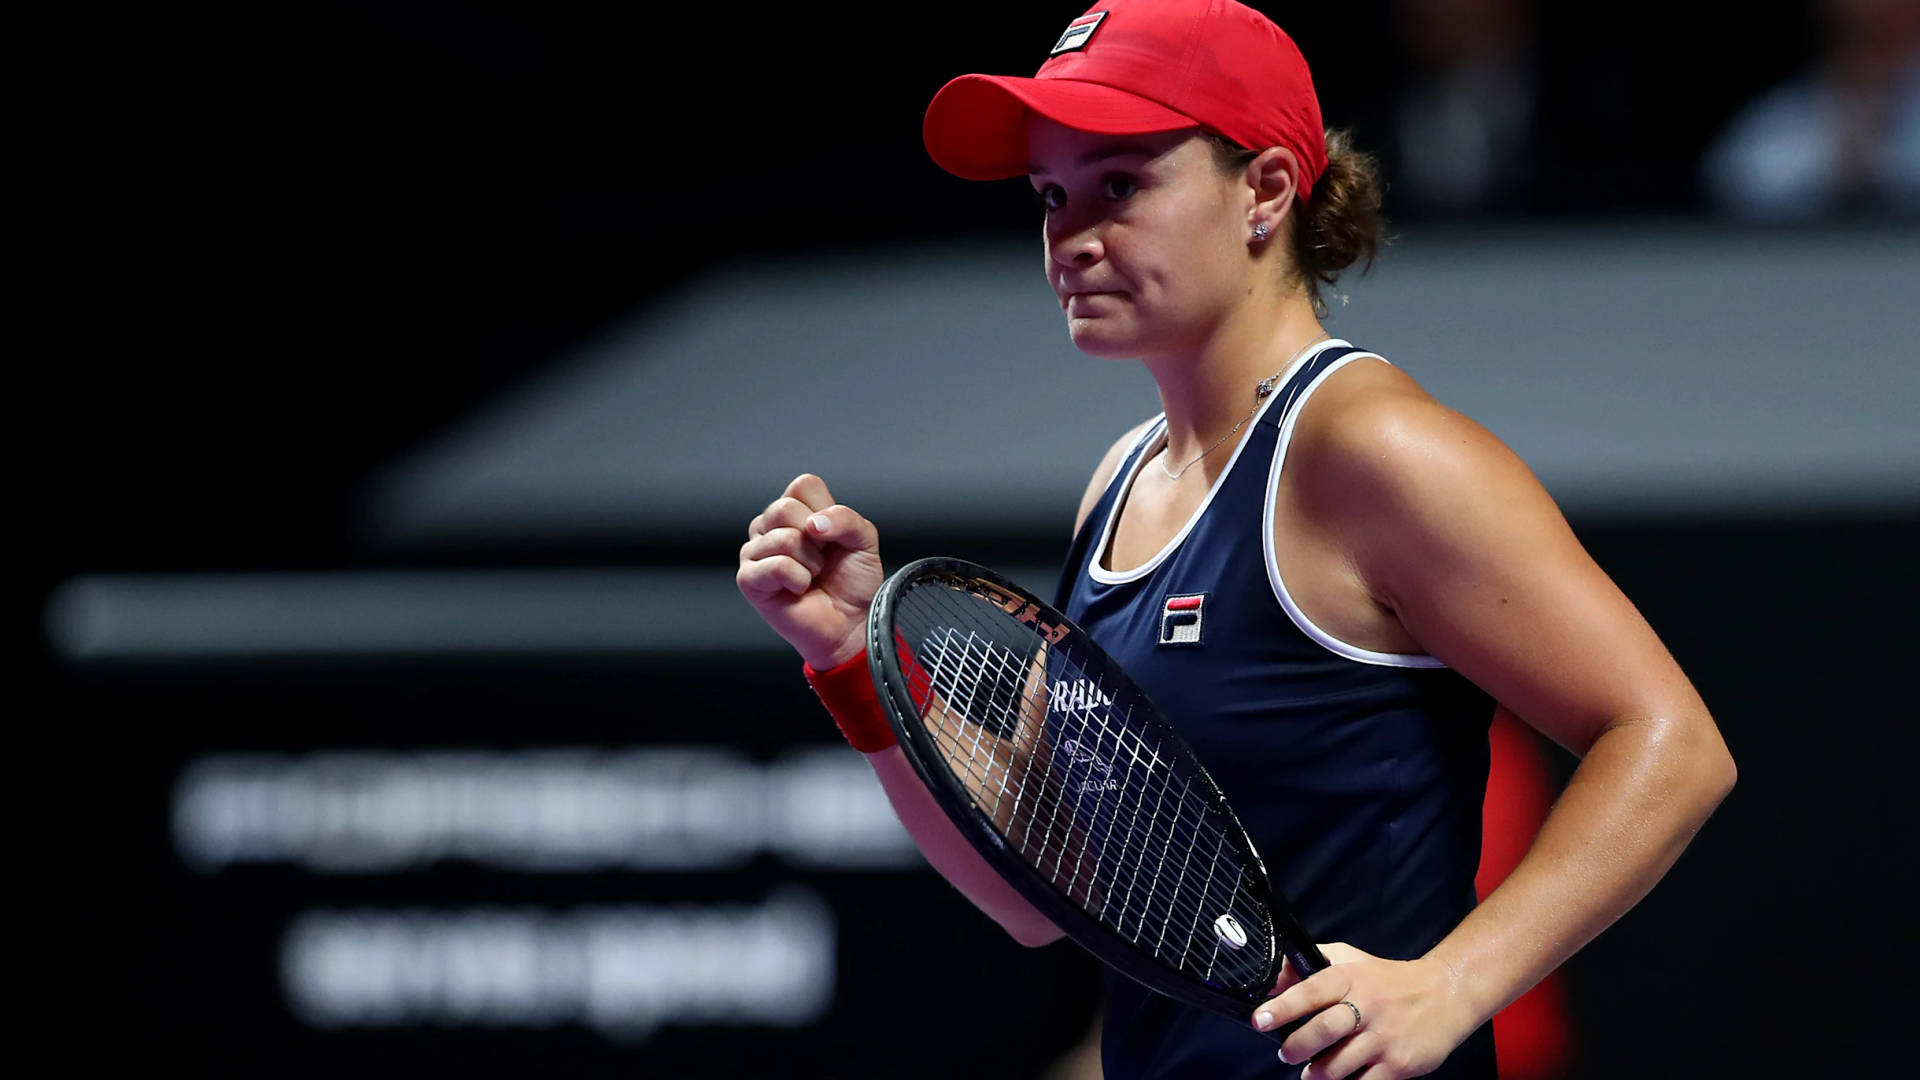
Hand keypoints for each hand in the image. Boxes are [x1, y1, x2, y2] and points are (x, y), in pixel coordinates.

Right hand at [736, 473, 884, 669]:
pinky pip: (775, 566)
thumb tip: (813, 524)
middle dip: (816, 539)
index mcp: (795, 510)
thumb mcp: (863, 540)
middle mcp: (770, 526)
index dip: (826, 510)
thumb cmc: (853, 582)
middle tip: (822, 560)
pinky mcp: (749, 579)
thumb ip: (845, 519)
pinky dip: (798, 579)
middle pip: (785, 507)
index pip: (803, 485)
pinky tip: (799, 589)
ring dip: (810, 562)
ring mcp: (755, 552)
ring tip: (812, 576)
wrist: (850, 622)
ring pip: (782, 538)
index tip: (832, 537)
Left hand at [1252, 943, 1476, 1079]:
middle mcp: (1367, 1006)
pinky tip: (1341, 1079)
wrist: (1444, 995)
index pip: (1311, 991)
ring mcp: (1384, 1037)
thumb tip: (1272, 980)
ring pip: (1338, 1065)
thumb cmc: (1386, 979)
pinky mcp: (1399, 1064)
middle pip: (1323, 1031)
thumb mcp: (1349, 960)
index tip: (1262, 1020)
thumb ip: (1310, 965)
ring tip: (1311, 1072)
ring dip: (1317, 1073)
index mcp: (1350, 978)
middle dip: (1296, 1047)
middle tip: (1286, 1054)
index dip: (1283, 1006)